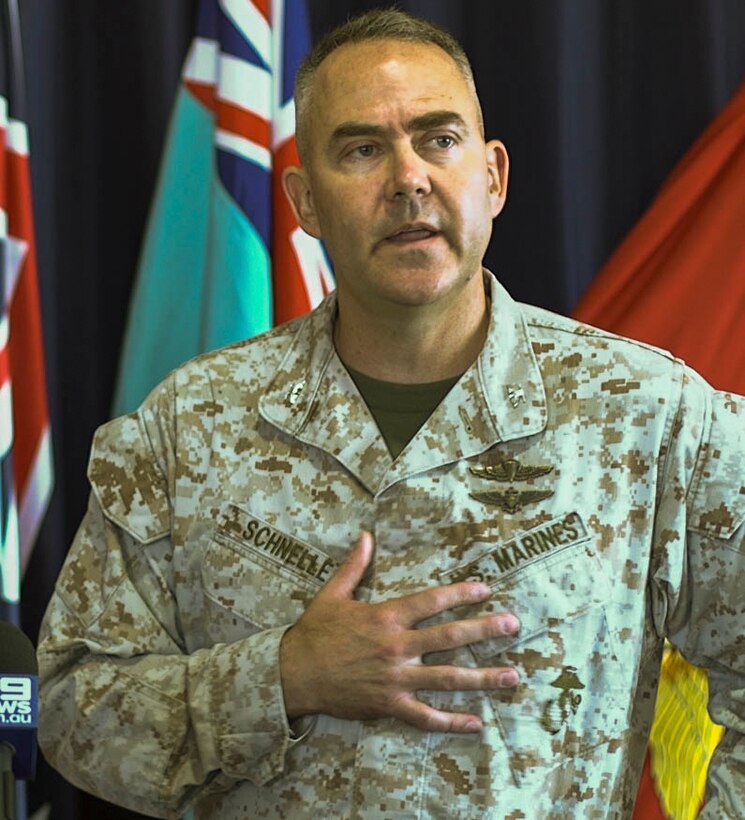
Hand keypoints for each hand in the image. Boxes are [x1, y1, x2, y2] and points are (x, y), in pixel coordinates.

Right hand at [280, 531, 519, 732]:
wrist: (293, 674)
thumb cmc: (314, 632)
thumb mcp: (332, 594)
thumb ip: (354, 565)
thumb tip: (366, 535)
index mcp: (385, 617)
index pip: (431, 602)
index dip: (459, 595)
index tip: (485, 590)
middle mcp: (396, 647)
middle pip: (449, 638)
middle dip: (484, 630)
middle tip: (513, 625)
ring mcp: (395, 679)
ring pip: (447, 679)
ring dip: (482, 677)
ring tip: (512, 676)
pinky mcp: (389, 706)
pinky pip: (425, 717)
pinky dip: (451, 721)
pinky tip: (476, 723)